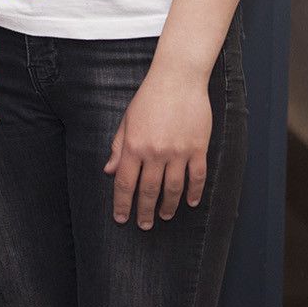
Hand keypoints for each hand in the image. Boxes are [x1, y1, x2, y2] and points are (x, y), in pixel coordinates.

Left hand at [104, 61, 210, 228]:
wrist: (177, 80)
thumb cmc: (148, 99)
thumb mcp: (127, 121)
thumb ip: (118, 147)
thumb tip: (109, 171)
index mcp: (134, 146)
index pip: (125, 183)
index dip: (122, 203)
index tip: (121, 218)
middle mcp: (155, 152)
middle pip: (148, 190)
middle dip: (144, 211)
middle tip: (143, 225)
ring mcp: (178, 152)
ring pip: (173, 188)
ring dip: (168, 206)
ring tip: (165, 216)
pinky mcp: (198, 149)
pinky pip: (197, 177)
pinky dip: (194, 193)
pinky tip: (190, 202)